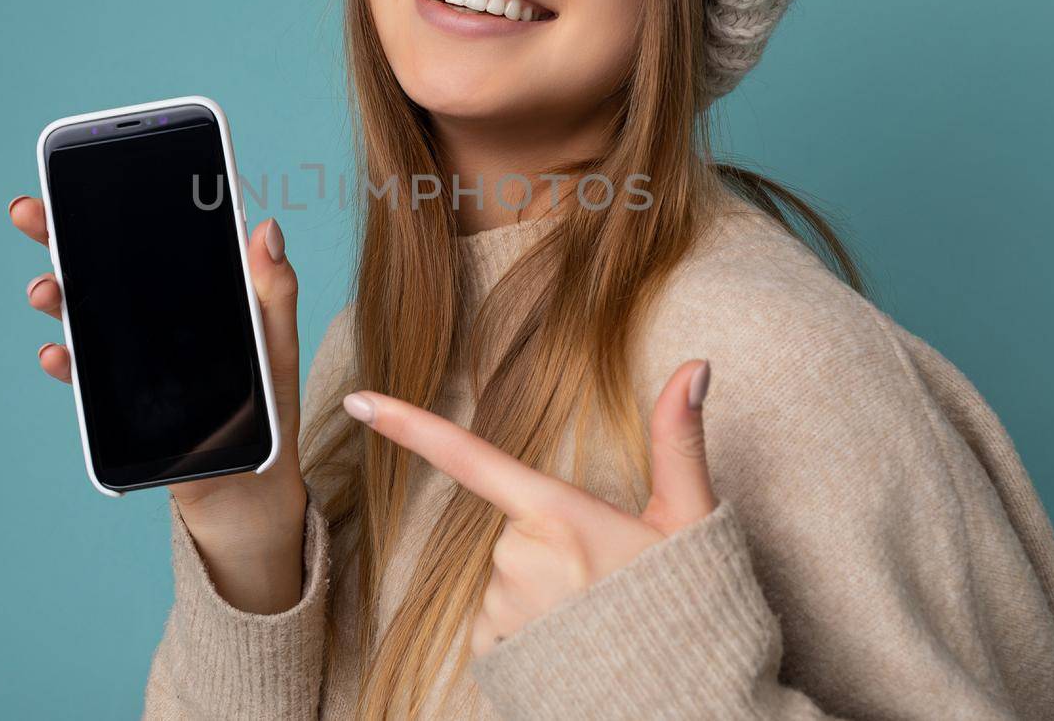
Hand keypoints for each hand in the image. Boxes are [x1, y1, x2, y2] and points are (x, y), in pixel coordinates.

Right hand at [6, 193, 307, 529]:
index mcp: (190, 288)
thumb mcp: (277, 341)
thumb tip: (266, 226)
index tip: (94, 166)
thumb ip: (274, 289)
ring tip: (44, 286)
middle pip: (99, 263)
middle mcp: (151, 314)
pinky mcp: (119, 398)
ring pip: (81, 313)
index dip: (123, 200)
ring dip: (55, 294)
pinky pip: (84, 377)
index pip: (151, 235)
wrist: (250, 477)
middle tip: (31, 209)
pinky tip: (59, 354)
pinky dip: (67, 363)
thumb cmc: (267, 403)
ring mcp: (130, 354)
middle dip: (59, 232)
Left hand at [340, 358, 714, 657]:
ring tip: (593, 615)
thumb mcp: (690, 519)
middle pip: (511, 528)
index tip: (359, 402)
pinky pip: (495, 620)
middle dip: (550, 544)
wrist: (684, 700)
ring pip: (504, 576)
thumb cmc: (688, 607)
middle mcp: (518, 557)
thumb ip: (678, 440)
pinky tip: (567, 641)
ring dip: (540, 590)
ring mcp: (501, 607)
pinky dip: (523, 627)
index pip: (470, 458)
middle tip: (604, 577)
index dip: (409, 426)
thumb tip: (694, 366)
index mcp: (558, 513)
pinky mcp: (493, 649)